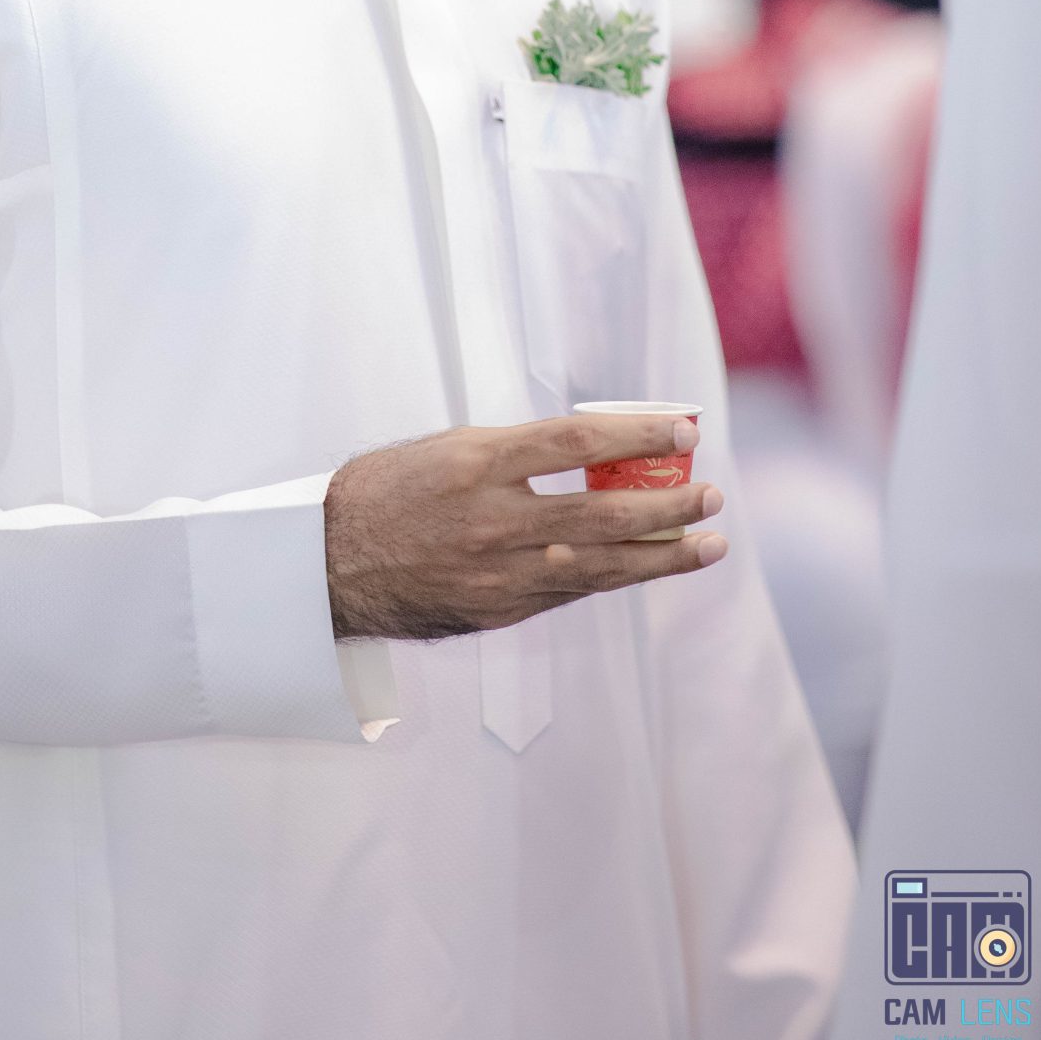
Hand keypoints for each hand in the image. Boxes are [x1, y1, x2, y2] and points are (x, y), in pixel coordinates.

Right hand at [324, 412, 725, 641]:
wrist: (329, 562)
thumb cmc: (387, 490)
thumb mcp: (448, 447)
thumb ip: (517, 452)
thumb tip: (591, 452)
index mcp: (477, 462)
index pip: (576, 442)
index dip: (636, 434)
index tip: (683, 427)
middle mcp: (493, 520)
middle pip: (602, 512)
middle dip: (668, 506)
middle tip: (712, 495)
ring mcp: (497, 573)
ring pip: (599, 567)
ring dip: (660, 556)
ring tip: (708, 545)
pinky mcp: (497, 612)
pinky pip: (569, 594)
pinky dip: (610, 578)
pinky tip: (643, 566)